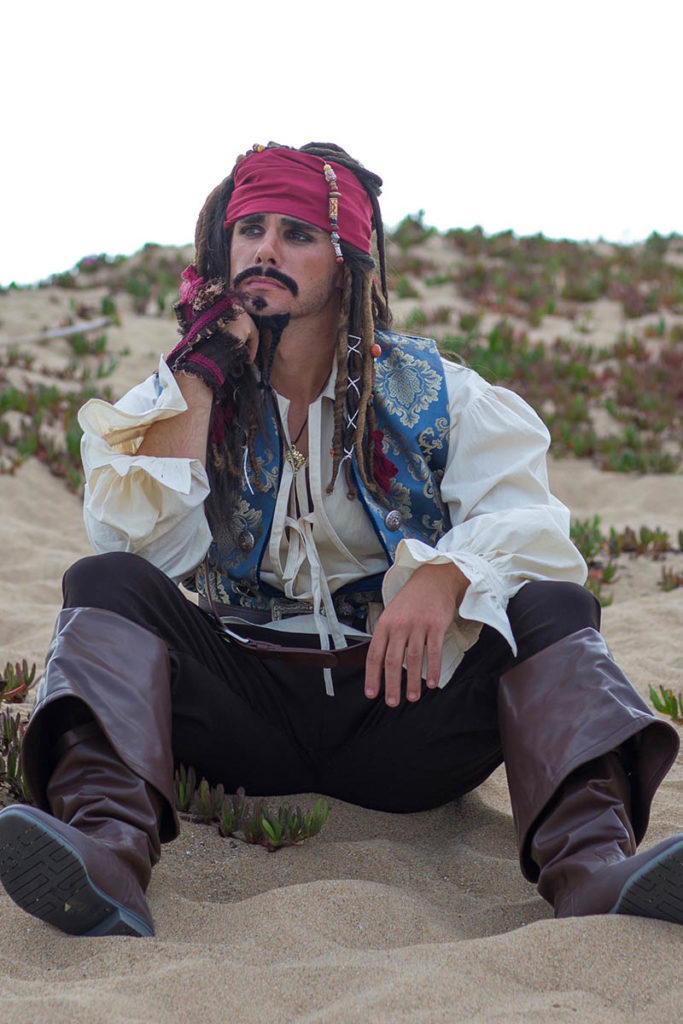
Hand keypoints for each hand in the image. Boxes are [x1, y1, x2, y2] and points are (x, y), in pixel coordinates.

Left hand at [364, 562, 468, 707]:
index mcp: (384, 624)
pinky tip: (432, 683)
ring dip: (412, 682)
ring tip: (412, 697)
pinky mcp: (436, 625)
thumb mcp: (392, 613)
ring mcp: (418, 625)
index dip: (372, 676)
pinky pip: (434, 652)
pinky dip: (433, 669)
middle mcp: (399, 625)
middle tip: (392, 702)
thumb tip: (380, 663)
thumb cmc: (411, 599)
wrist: (434, 578)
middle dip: (391, 685)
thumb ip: (386, 635)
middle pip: (392, 661)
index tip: (372, 694)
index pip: (374, 654)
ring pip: (413, 659)